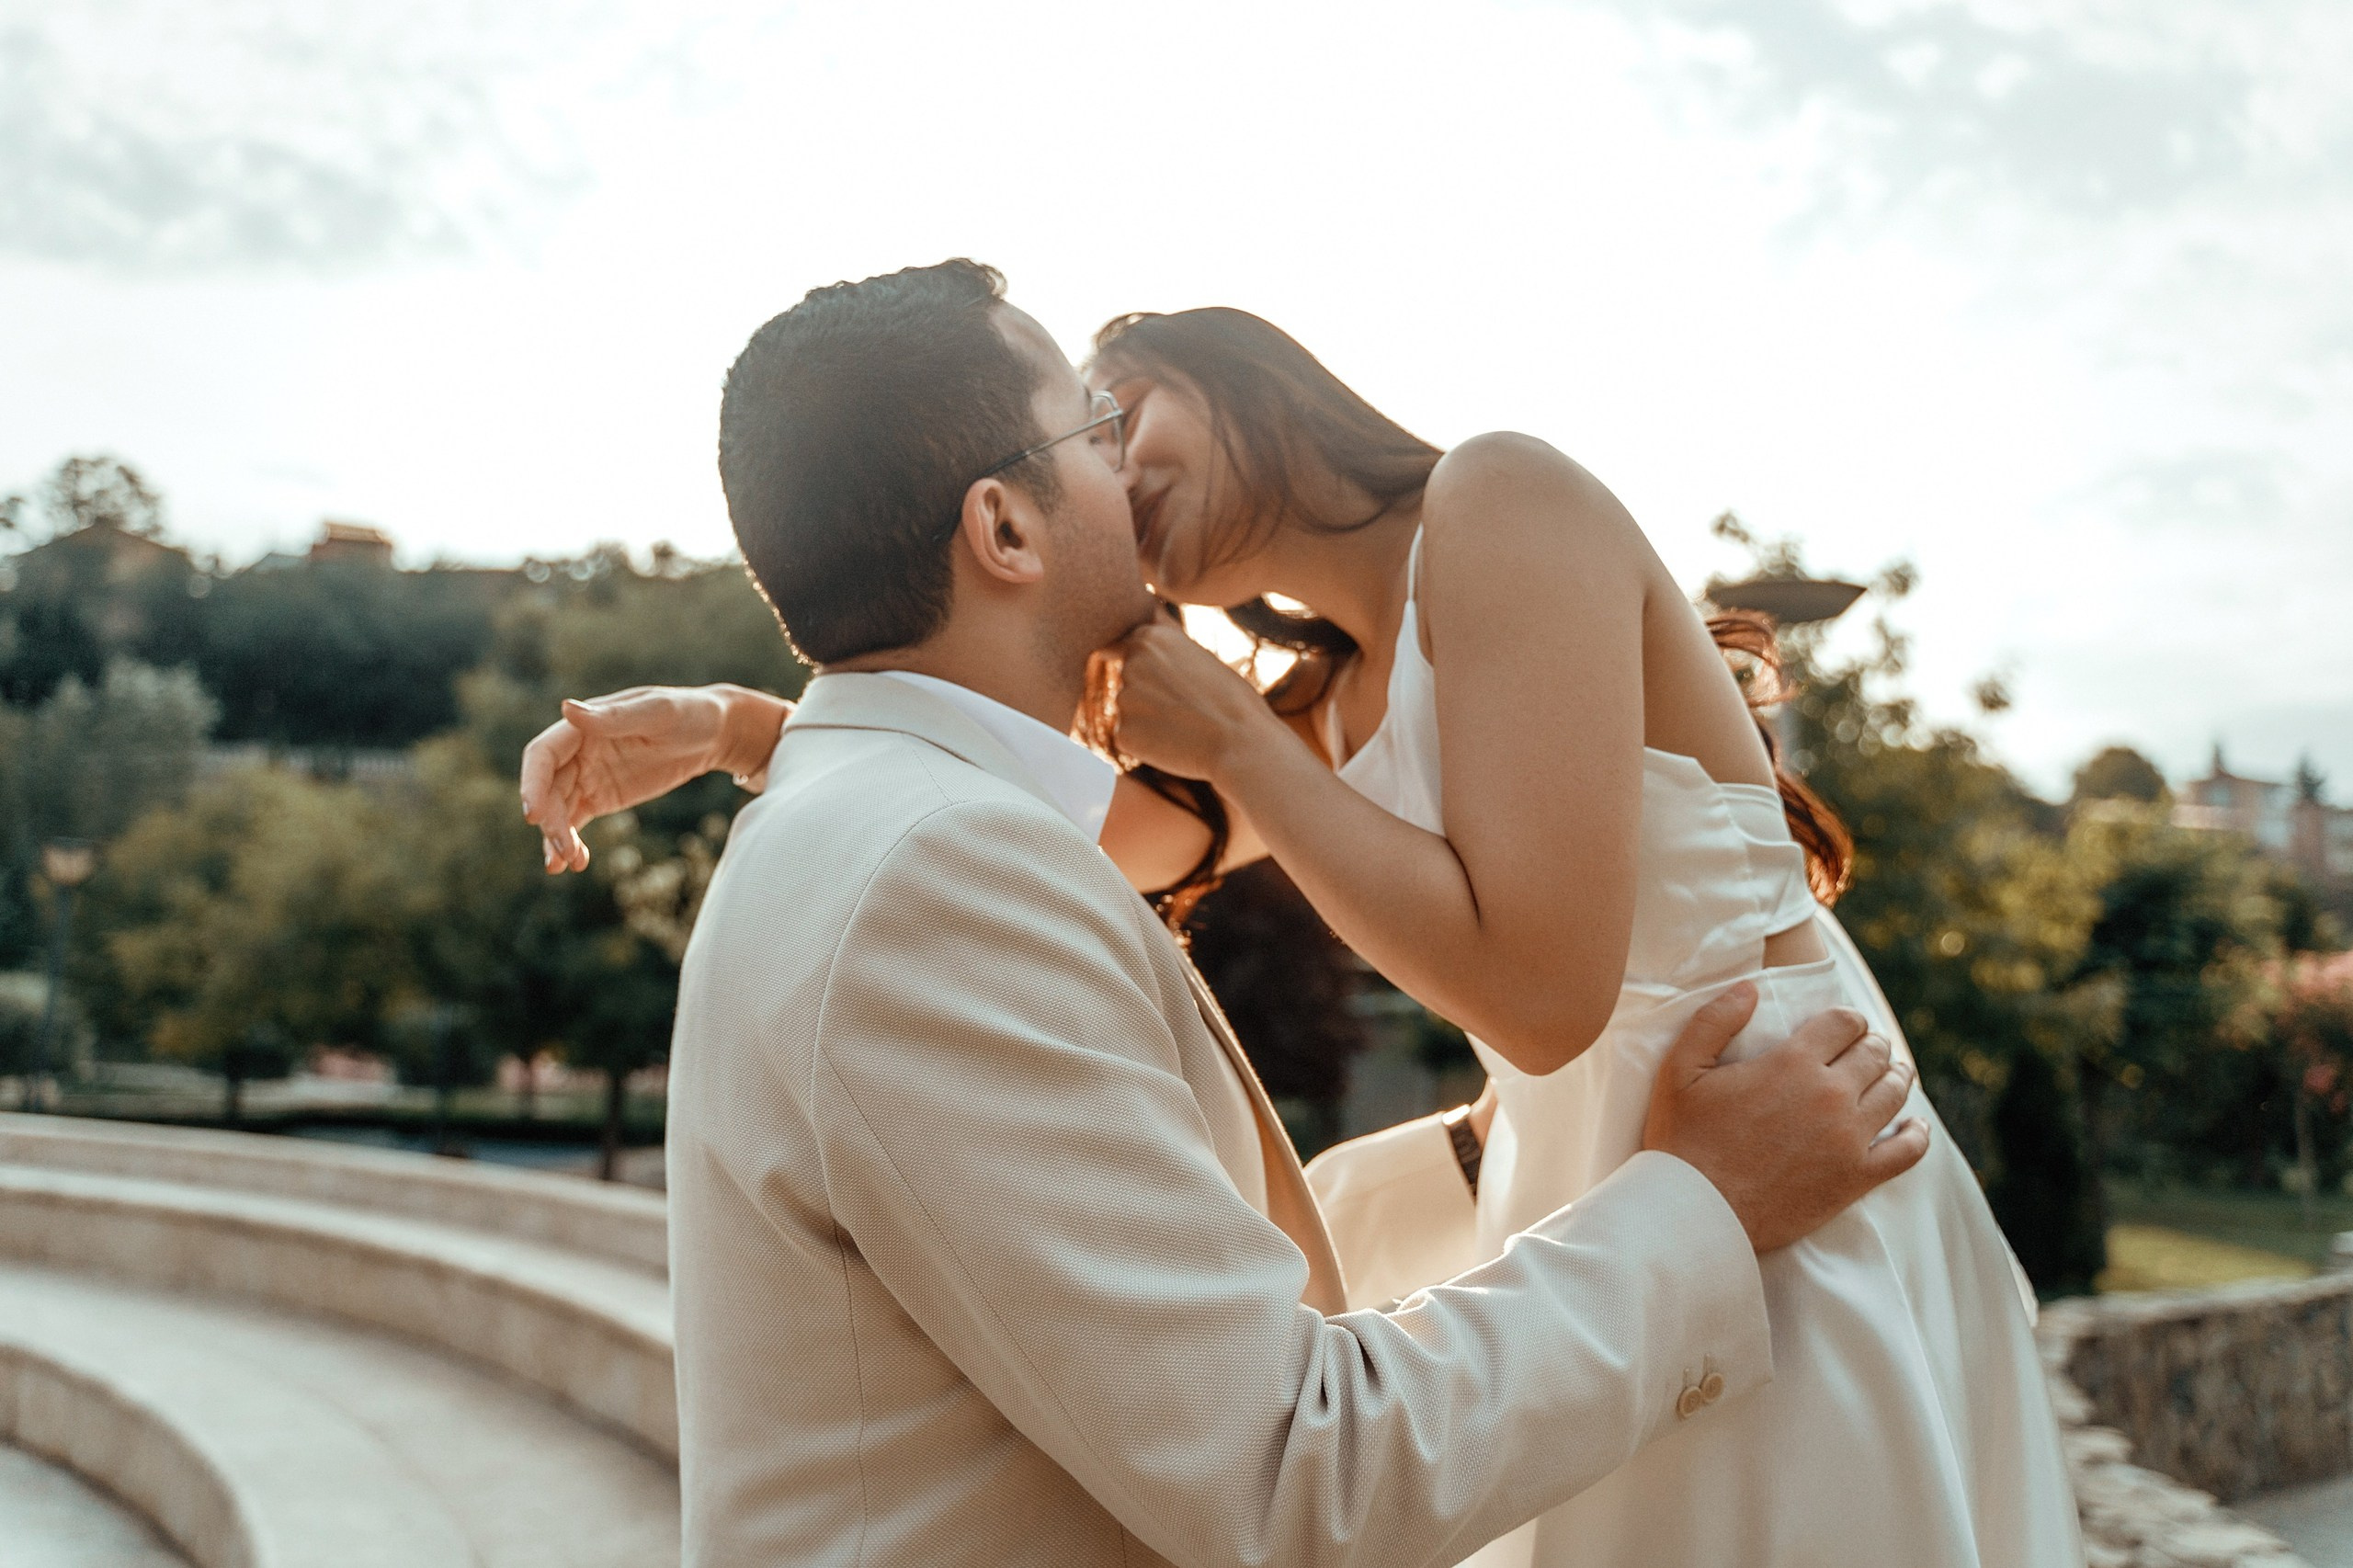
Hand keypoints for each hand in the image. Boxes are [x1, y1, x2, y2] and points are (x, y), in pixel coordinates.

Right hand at [519, 685, 788, 872]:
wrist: (714, 733)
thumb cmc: (688, 713)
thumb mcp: (658, 712)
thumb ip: (614, 717)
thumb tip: (566, 708)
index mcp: (583, 726)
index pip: (543, 755)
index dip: (532, 783)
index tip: (534, 815)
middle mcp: (577, 751)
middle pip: (548, 789)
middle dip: (551, 821)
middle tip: (564, 851)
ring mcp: (587, 776)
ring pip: (558, 810)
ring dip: (557, 838)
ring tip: (569, 864)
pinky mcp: (601, 797)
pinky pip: (575, 821)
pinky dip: (571, 842)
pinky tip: (577, 863)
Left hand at [1106, 618, 1286, 782]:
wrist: (1241, 743)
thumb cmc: (1232, 700)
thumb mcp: (1200, 655)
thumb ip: (1167, 644)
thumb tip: (1148, 619)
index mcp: (1150, 637)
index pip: (1135, 651)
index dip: (1161, 672)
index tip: (1185, 684)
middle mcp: (1130, 662)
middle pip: (1130, 680)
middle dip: (1151, 694)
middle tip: (1190, 707)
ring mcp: (1123, 699)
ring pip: (1131, 710)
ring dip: (1151, 719)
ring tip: (1187, 725)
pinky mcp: (1121, 734)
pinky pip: (1130, 737)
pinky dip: (1147, 743)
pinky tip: (1176, 743)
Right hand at [1640, 984, 1926, 1252]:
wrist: (1698, 1211)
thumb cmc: (1683, 1140)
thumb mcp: (1681, 1070)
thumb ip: (1714, 1020)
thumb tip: (1749, 987)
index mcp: (1792, 1062)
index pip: (1843, 1023)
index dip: (1848, 1019)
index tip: (1845, 1025)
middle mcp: (1829, 1094)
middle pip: (1874, 1054)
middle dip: (1873, 1045)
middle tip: (1868, 1049)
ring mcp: (1848, 1137)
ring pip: (1894, 1093)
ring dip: (1896, 1077)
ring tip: (1893, 1074)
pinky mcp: (1856, 1177)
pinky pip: (1908, 1151)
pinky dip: (1917, 1134)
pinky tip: (1915, 1127)